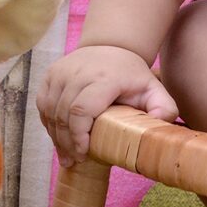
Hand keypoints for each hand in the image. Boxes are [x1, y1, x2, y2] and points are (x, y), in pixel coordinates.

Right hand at [37, 45, 178, 166]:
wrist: (111, 46)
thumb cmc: (132, 75)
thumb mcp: (154, 89)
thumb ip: (164, 109)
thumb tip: (160, 128)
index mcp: (104, 78)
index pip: (82, 110)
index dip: (79, 136)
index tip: (84, 153)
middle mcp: (78, 72)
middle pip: (64, 114)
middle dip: (67, 142)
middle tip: (75, 160)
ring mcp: (61, 72)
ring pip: (50, 111)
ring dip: (56, 136)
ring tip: (66, 155)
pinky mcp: (50, 74)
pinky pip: (43, 105)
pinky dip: (48, 124)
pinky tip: (57, 138)